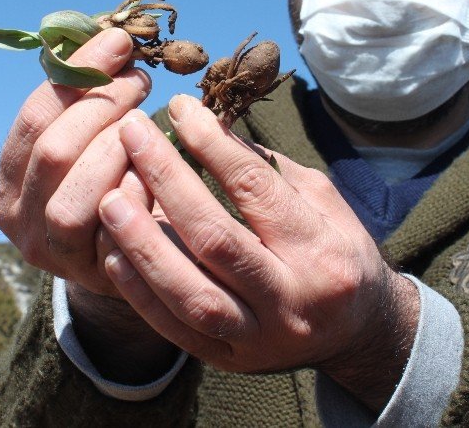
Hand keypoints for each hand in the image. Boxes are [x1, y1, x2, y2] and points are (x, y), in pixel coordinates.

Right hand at [0, 27, 150, 296]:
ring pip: (75, 193)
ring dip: (118, 147)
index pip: (35, 116)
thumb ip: (88, 101)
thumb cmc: (115, 184)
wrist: (139, 260)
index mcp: (7, 178)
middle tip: (141, 80)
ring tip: (149, 121)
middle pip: (54, 149)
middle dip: (103, 104)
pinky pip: (113, 226)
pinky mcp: (92, 275)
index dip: (78, 74)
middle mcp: (17, 219)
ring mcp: (52, 252)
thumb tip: (111, 36)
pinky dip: (136, 191)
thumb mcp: (91, 143)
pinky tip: (156, 171)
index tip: (120, 43)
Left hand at [98, 94, 419, 410]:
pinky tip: (113, 252)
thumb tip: (207, 127)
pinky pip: (175, 329)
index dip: (211, 144)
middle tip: (132, 136)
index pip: (255, 189)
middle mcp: (291, 299)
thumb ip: (267, 170)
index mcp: (320, 251)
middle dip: (167, 181)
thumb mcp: (321, 201)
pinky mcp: (229, 361)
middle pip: (216, 238)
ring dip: (143, 244)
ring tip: (110, 198)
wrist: (358, 333)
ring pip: (190, 293)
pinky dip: (139, 292)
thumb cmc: (335, 251)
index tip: (179, 108)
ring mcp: (258, 337)